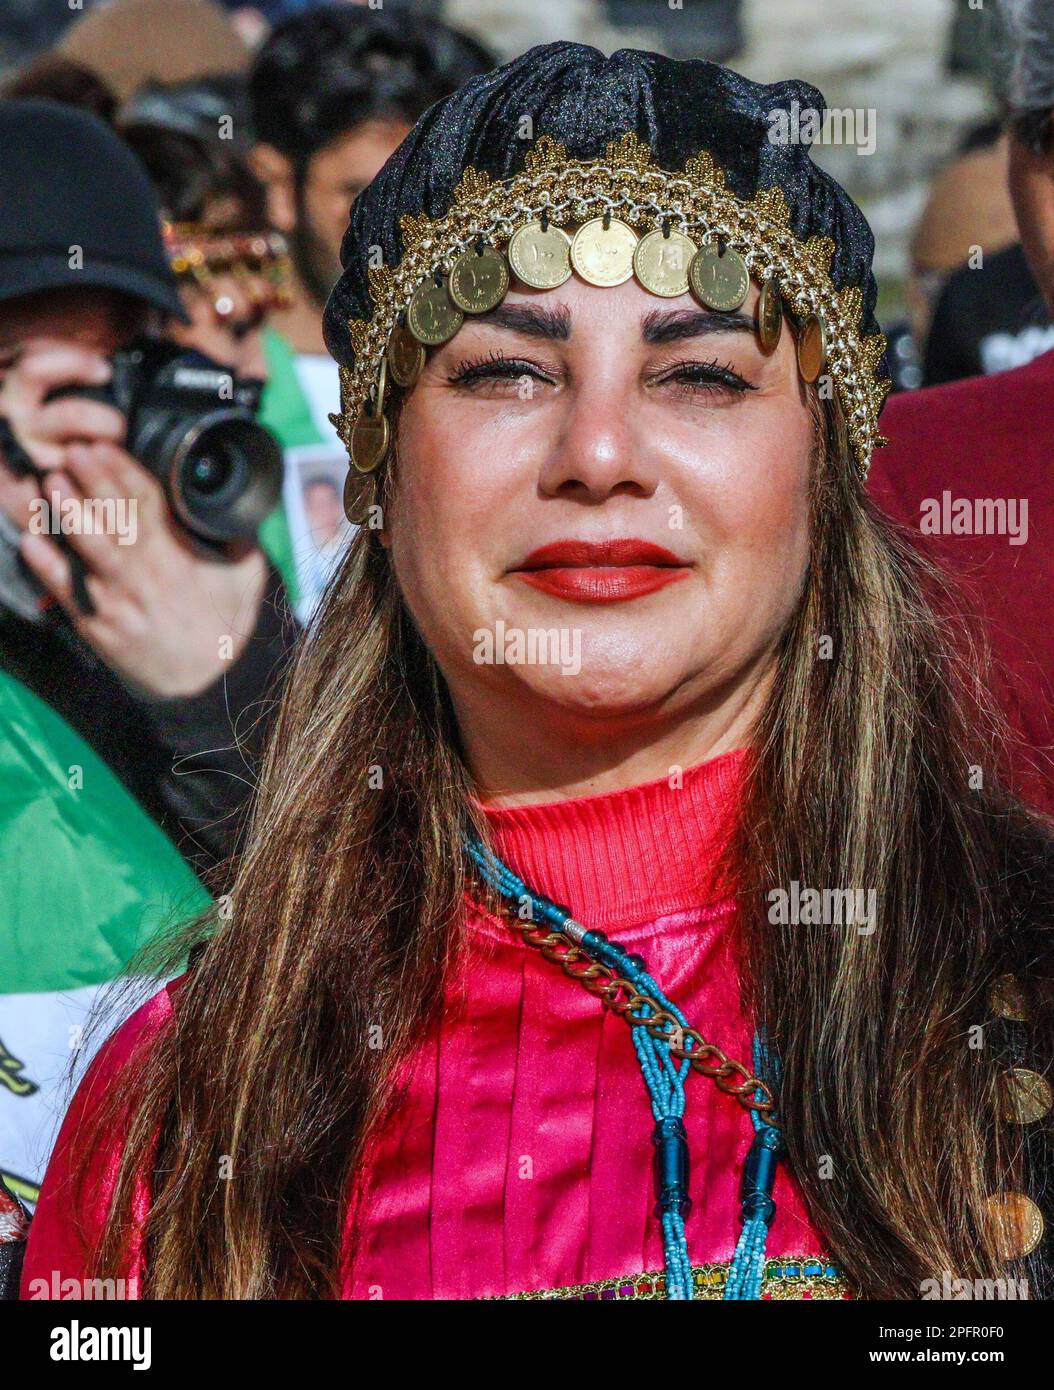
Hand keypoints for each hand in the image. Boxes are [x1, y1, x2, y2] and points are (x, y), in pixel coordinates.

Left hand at [1, 340, 267, 697]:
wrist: (205, 684)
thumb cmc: (223, 624)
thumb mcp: (246, 577)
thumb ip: (237, 537)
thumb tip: (232, 499)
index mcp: (181, 558)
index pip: (151, 505)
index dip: (126, 472)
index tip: (106, 444)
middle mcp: (148, 575)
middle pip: (118, 519)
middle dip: (95, 482)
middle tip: (73, 450)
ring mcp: (120, 600)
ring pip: (91, 550)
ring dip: (70, 515)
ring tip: (51, 483)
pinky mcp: (98, 623)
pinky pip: (69, 591)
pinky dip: (47, 567)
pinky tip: (29, 541)